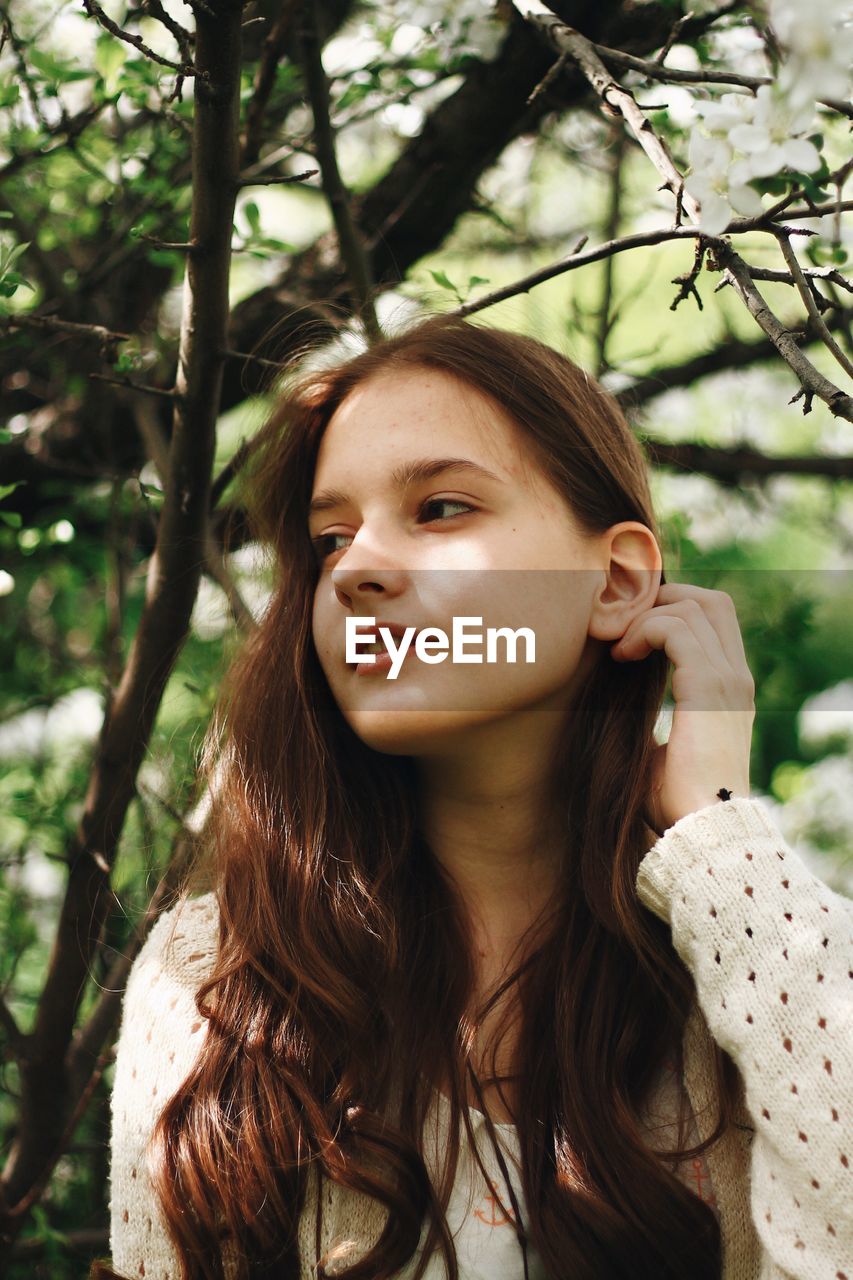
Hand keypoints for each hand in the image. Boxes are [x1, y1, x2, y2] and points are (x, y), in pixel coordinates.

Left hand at [610, 583, 755, 833]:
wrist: (700, 829)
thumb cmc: (676, 802)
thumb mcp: (659, 749)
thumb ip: (647, 718)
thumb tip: (613, 704)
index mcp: (730, 688)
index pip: (714, 618)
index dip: (671, 609)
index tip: (630, 635)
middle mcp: (736, 677)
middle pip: (709, 600)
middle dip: (662, 600)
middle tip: (624, 628)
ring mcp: (727, 680)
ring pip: (692, 607)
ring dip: (646, 618)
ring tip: (619, 649)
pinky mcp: (709, 688)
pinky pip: (676, 630)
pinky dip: (645, 632)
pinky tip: (622, 657)